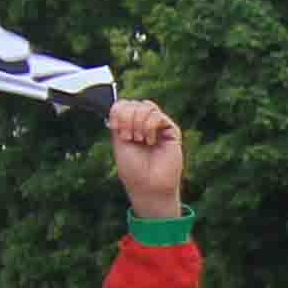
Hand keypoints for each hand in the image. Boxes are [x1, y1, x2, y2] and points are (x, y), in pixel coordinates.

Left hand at [108, 98, 182, 216]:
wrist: (148, 184)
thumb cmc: (133, 168)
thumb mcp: (119, 140)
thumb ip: (120, 120)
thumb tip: (120, 104)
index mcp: (130, 126)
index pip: (123, 104)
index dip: (117, 111)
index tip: (115, 127)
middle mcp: (144, 124)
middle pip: (134, 103)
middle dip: (127, 117)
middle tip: (128, 136)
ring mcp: (159, 127)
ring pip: (146, 106)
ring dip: (138, 122)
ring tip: (139, 139)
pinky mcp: (172, 132)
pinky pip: (158, 116)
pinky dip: (149, 126)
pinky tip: (149, 141)